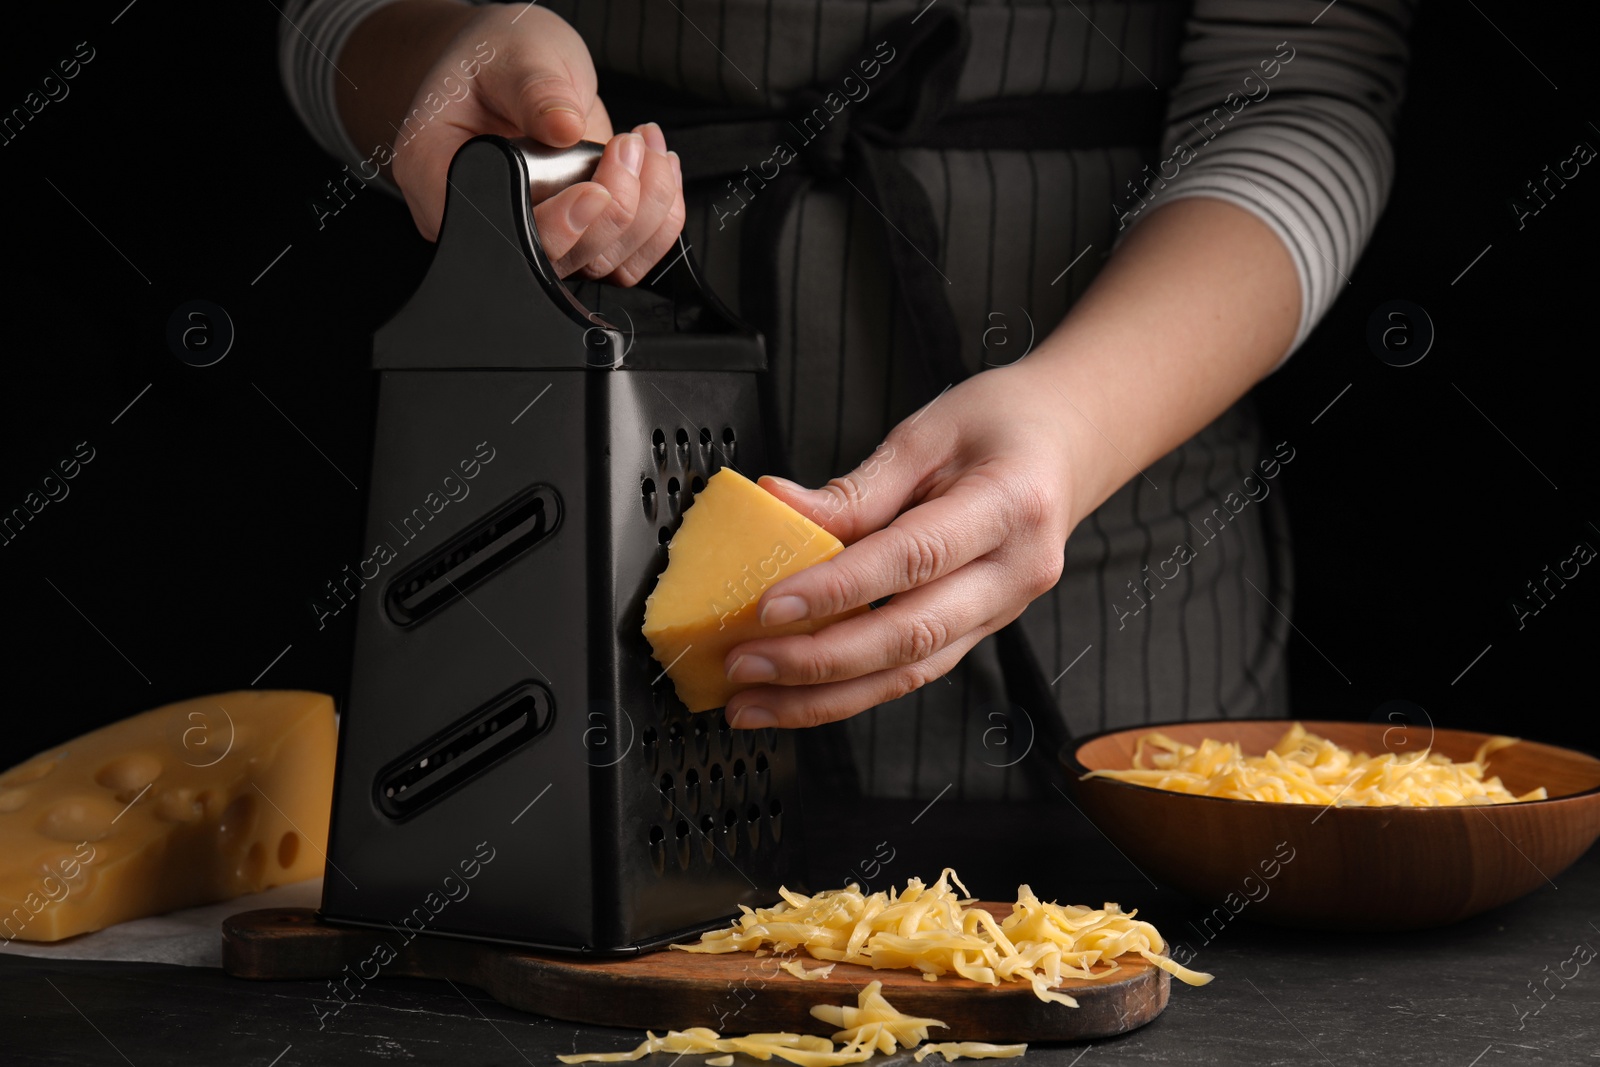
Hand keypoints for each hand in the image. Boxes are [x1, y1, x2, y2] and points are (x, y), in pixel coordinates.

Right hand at [389, 4, 684, 283]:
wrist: (514, 66)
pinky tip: (657, 169)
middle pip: (559, 260)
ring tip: (644, 144)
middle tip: (629, 144)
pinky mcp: (580, 234)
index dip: (555, 228)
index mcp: (444, 181)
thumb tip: (562, 126)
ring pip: (602, 261)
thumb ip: (535, 91)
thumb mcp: (512, 57)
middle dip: (614, 208)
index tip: (593, 189)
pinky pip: (628, 257)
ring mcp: (539, 234)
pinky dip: (659, 220)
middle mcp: (490, 220)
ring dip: (645, 209)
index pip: (500, 237)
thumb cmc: (497, 59)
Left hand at [722, 361, 1079, 727]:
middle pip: (912, 635)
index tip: (770, 606)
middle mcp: (1014, 572)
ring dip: (825, 697)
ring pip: (911, 673)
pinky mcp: (981, 631)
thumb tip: (779, 509)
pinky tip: (797, 697)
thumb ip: (858, 486)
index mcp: (1008, 507)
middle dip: (820, 661)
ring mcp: (1003, 611)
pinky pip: (914, 672)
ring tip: (754, 702)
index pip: (912, 559)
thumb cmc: (1007, 424)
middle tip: (746, 664)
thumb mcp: (930, 432)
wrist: (1070, 443)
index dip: (838, 589)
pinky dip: (851, 691)